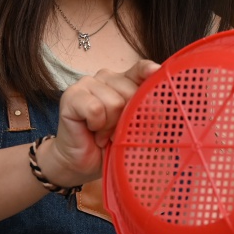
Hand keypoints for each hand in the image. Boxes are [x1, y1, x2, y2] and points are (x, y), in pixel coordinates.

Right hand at [47, 60, 160, 185]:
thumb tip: (162, 108)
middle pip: (130, 90)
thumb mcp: (136, 130)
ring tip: (104, 134)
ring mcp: (86, 84)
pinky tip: (92, 130)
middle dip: (127, 118)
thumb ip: (147, 115)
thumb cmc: (111, 146)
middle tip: (117, 132)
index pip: (139, 69)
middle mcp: (106, 78)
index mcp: (124, 82)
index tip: (157, 71)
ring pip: (114, 102)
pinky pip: (95, 109)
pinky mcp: (71, 96)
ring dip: (111, 125)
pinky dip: (97, 125)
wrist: (83, 164)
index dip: (148, 70)